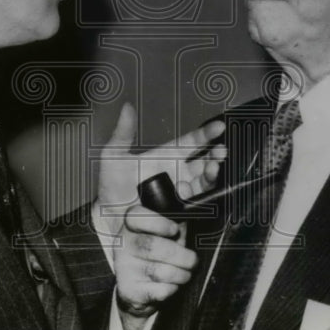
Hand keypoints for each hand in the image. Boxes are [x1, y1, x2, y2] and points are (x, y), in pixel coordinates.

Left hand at [96, 102, 225, 238]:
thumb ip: (123, 133)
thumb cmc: (112, 188)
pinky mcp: (183, 215)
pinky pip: (197, 206)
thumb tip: (127, 107)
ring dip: (211, 176)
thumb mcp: (114, 158)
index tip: (219, 127)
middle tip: (220, 152)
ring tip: (212, 170)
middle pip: (205, 162)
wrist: (109, 222)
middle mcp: (179, 174)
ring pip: (204, 183)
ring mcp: (183, 195)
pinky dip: (204, 198)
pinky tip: (199, 196)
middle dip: (215, 156)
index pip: (192, 142)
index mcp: (168, 157)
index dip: (206, 134)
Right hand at [114, 203, 196, 322]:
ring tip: (186, 273)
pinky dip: (172, 289)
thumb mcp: (165, 234)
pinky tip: (172, 285)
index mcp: (130, 225)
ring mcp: (124, 268)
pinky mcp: (129, 290)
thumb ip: (176, 224)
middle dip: (180, 255)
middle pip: (151, 246)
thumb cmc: (157, 254)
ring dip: (181, 274)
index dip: (158, 222)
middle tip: (193, 260)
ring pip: (158, 271)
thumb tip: (189, 217)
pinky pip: (159, 290)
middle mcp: (123, 244)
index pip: (136, 217)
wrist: (138, 288)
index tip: (175, 230)